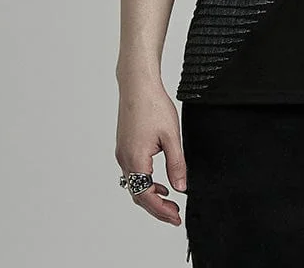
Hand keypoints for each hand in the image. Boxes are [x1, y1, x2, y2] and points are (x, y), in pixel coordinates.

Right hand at [115, 78, 186, 226]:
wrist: (138, 85)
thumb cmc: (154, 106)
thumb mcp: (172, 136)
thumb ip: (177, 164)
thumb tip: (181, 188)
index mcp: (135, 160)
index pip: (146, 196)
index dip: (161, 211)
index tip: (176, 218)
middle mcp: (124, 160)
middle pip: (138, 195)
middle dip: (156, 208)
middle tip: (175, 215)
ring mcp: (122, 154)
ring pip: (135, 185)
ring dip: (151, 196)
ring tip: (170, 202)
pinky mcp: (124, 147)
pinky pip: (133, 174)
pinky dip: (146, 183)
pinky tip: (160, 183)